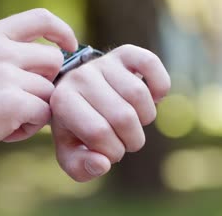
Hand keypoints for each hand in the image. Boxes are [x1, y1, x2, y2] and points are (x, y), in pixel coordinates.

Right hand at [0, 8, 76, 162]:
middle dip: (49, 82)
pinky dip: (29, 127)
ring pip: (50, 92)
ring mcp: (7, 75)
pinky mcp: (12, 103)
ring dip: (36, 110)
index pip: (42, 18)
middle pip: (55, 60)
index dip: (62, 31)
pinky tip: (4, 132)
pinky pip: (43, 114)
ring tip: (7, 120)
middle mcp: (1, 50)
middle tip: (26, 100)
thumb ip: (5, 53)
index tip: (69, 46)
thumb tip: (49, 61)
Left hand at [50, 44, 170, 181]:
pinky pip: (151, 64)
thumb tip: (102, 164)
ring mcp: (103, 62)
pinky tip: (153, 98)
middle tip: (124, 141)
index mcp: (62, 101)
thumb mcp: (70, 152)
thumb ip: (81, 167)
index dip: (113, 151)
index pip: (99, 133)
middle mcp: (80, 76)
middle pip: (123, 116)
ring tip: (134, 122)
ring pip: (140, 95)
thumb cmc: (75, 128)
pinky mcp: (125, 53)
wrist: (79, 93)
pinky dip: (159, 86)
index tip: (109, 152)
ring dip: (146, 119)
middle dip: (132, 140)